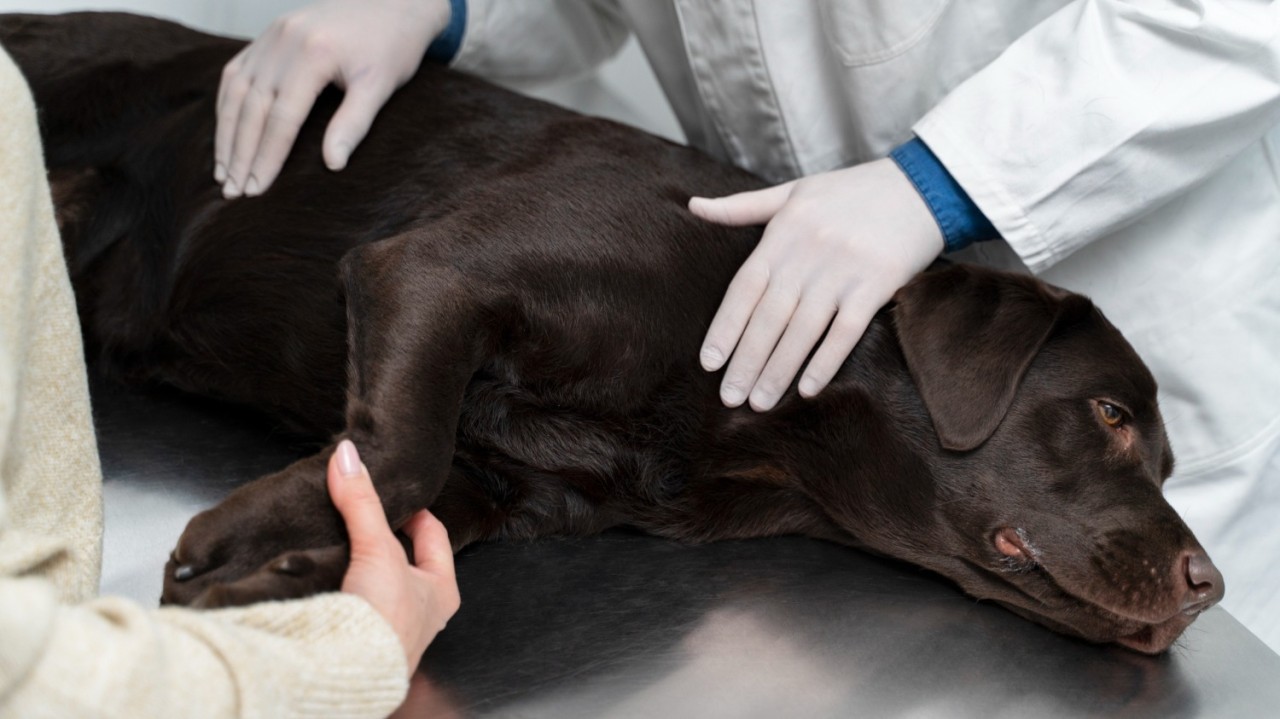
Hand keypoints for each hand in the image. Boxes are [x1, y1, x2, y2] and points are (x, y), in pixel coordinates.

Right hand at [216, 0, 450, 197]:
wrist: (393, 4)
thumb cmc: (391, 48)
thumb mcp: (380, 87)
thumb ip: (354, 124)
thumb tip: (332, 165)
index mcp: (313, 53)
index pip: (282, 117)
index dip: (267, 157)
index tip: (256, 190)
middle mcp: (284, 40)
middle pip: (251, 107)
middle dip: (239, 153)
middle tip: (232, 192)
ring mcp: (272, 35)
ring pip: (236, 90)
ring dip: (226, 134)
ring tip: (223, 173)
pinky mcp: (268, 35)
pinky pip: (236, 72)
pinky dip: (227, 105)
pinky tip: (224, 135)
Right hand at [331, 439, 459, 671]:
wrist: (345, 675)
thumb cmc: (382, 622)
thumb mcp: (377, 548)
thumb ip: (361, 501)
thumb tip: (348, 455)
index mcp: (442, 591)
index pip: (433, 536)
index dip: (414, 511)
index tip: (393, 494)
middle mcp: (421, 612)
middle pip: (403, 558)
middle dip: (382, 536)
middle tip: (361, 511)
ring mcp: (389, 629)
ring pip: (376, 581)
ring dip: (358, 562)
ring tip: (338, 537)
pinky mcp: (358, 640)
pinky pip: (351, 601)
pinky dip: (340, 585)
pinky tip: (322, 574)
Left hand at [690, 158, 943, 411]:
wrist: (921, 186)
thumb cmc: (851, 192)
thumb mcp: (794, 192)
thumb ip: (742, 206)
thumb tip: (693, 206)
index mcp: (784, 232)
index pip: (744, 287)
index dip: (725, 327)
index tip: (708, 363)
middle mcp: (809, 252)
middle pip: (770, 316)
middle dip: (747, 360)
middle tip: (729, 398)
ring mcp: (844, 269)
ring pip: (803, 329)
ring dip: (779, 370)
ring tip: (760, 402)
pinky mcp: (878, 283)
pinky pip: (846, 330)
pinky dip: (825, 361)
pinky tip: (807, 389)